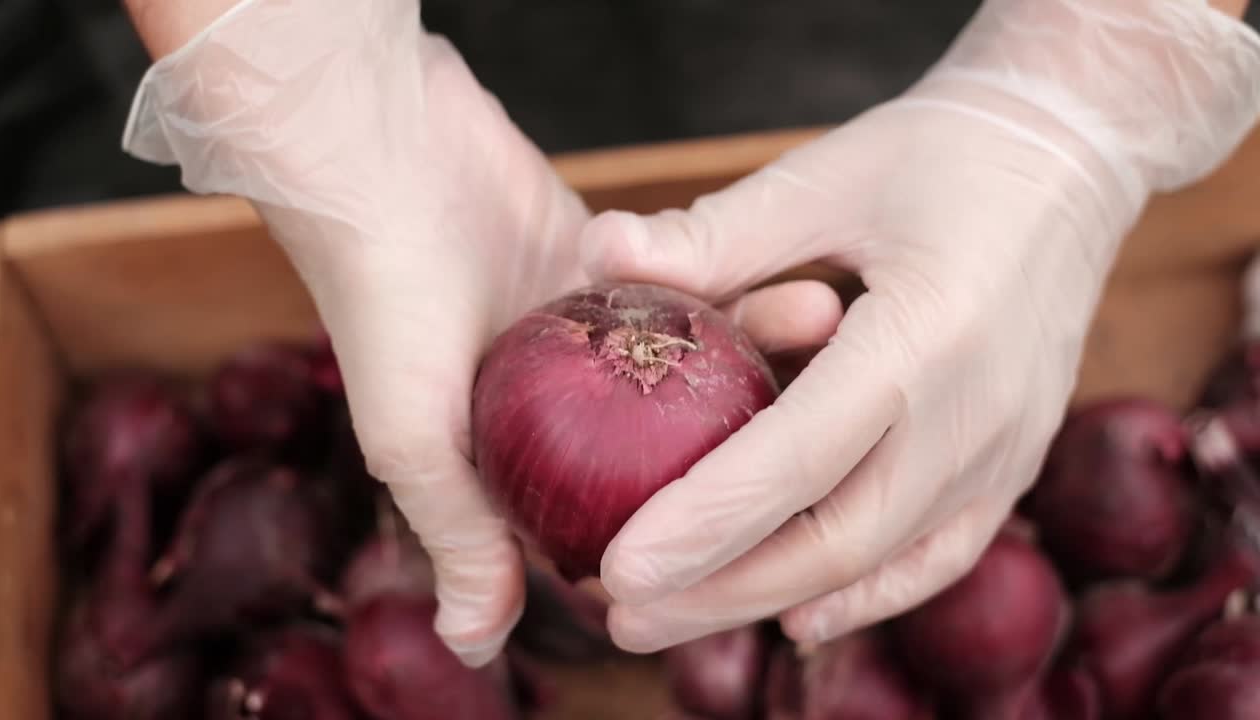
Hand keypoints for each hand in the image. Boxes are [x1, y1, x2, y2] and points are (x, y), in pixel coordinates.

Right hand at [121, 0, 842, 665]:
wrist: (385, 157)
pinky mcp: (614, 270)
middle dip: (734, 456)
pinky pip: (687, 294)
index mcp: (504, 461)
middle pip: (659, 453)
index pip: (599, 529)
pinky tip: (797, 296)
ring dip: (752, 364)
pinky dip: (733, 297)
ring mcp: (589, 339)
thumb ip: (455, 533)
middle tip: (819, 454)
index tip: (750, 545)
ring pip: (685, 369)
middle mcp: (553, 410)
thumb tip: (472, 645)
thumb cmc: (384, 304)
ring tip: (828, 350)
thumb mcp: (411, 437)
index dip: (672, 546)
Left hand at [581, 0, 1259, 651]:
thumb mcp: (821, 177)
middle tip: (618, 614)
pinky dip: (862, 595)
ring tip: (671, 619)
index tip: (617, 569)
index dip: (705, 522)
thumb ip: (712, 234)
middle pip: (835, 539)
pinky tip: (794, 616)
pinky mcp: (1012, 464)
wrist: (1065, 161)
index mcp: (927, 332)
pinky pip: (935, 556)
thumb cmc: (936, 157)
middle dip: (718, 591)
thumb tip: (596, 258)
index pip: (798, 458)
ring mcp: (1004, 449)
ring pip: (876, 561)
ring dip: (768, 598)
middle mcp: (975, 412)